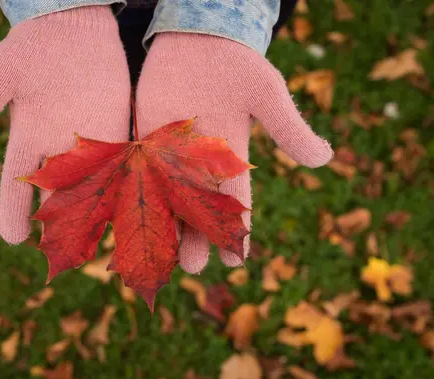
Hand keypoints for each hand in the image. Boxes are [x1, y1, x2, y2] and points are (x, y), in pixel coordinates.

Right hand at [0, 6, 130, 243]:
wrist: (73, 26)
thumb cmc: (32, 49)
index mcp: (27, 141)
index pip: (16, 186)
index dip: (13, 213)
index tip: (11, 240)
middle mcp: (57, 150)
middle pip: (56, 197)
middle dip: (58, 226)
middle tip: (61, 258)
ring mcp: (89, 143)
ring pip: (91, 189)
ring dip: (95, 216)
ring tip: (101, 249)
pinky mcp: (117, 131)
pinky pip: (121, 166)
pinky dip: (124, 189)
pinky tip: (132, 210)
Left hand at [136, 33, 332, 272]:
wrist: (199, 38)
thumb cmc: (237, 64)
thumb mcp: (267, 94)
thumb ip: (288, 128)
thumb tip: (325, 159)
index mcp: (232, 159)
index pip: (238, 203)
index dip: (239, 232)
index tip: (237, 260)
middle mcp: (200, 164)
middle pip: (200, 210)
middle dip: (197, 238)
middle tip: (194, 268)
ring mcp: (170, 155)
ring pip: (168, 200)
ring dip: (165, 228)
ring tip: (160, 258)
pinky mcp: (145, 140)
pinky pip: (138, 174)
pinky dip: (133, 196)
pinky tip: (125, 220)